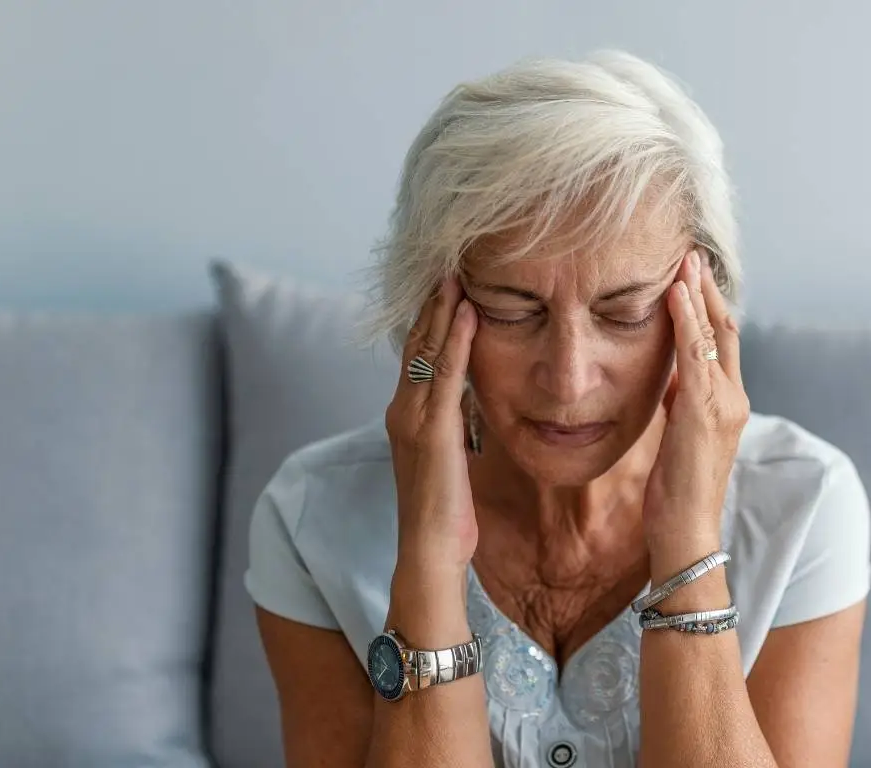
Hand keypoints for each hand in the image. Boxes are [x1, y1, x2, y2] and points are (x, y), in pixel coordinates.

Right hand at [383, 278, 478, 572]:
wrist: (430, 550)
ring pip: (427, 351)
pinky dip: (456, 340)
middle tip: (448, 263)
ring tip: (456, 274)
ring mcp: (413, 419)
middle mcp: (402, 410)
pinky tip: (468, 312)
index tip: (446, 286)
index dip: (430, 319)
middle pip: (417, 344)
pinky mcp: (431, 430)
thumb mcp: (450, 458)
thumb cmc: (446, 512)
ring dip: (443, 310)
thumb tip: (467, 403)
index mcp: (407, 416)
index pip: (417, 356)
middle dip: (432, 304)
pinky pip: (446, 375)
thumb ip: (453, 426)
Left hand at [643, 249, 748, 557]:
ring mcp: (723, 404)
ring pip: (715, 335)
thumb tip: (670, 378)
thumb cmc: (677, 493)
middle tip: (692, 254)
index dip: (709, 308)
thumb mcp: (678, 438)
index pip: (723, 344)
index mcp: (727, 405)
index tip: (692, 277)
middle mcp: (733, 399)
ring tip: (684, 261)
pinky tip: (674, 294)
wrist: (687, 532)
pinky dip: (687, 321)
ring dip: (697, 294)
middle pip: (727, 329)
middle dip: (708, 290)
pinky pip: (697, 354)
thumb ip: (680, 404)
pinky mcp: (705, 411)